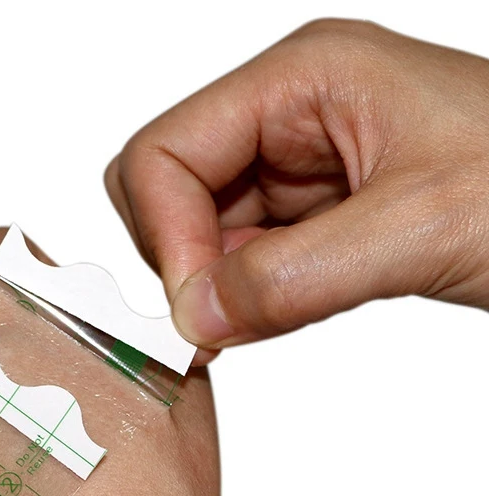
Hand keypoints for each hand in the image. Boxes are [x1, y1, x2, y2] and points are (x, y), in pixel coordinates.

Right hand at [106, 19, 488, 361]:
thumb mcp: (422, 227)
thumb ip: (294, 276)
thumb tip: (194, 317)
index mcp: (301, 80)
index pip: (165, 152)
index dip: (166, 235)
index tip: (198, 309)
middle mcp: (287, 118)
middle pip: (168, 188)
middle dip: (180, 258)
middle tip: (215, 321)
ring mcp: (297, 172)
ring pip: (199, 233)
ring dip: (213, 286)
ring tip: (259, 323)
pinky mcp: (313, 221)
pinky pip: (241, 262)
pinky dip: (242, 300)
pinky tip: (273, 319)